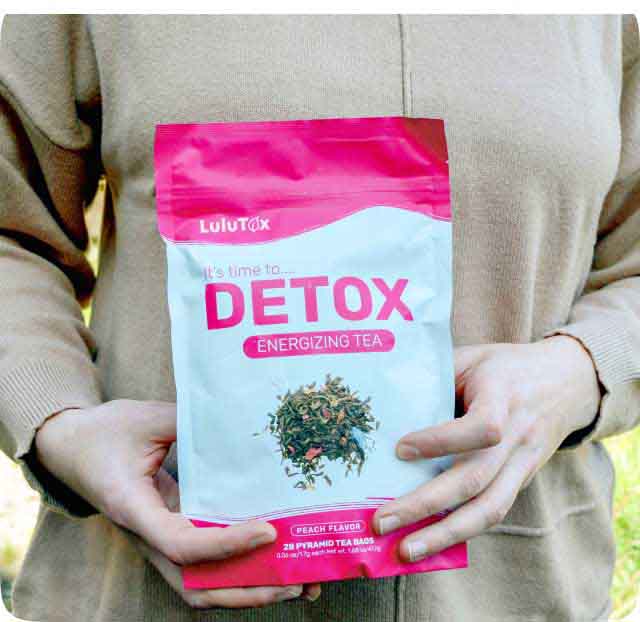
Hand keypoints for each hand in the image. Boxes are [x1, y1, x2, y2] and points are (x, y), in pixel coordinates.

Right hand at [35, 400, 319, 607]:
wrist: (74, 449)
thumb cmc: (106, 432)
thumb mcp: (146, 419)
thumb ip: (189, 421)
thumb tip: (241, 424)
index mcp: (134, 509)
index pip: (182, 544)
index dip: (226, 545)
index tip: (268, 531)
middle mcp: (147, 537)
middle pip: (196, 587)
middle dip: (247, 590)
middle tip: (297, 581)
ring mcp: (159, 542)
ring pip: (202, 586)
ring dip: (248, 590)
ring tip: (297, 583)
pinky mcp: (171, 536)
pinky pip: (204, 567)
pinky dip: (237, 572)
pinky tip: (271, 562)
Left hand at [373, 336, 600, 561]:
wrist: (568, 382)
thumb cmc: (507, 367)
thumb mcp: (472, 358)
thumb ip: (436, 377)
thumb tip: (389, 405)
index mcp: (504, 397)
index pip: (480, 427)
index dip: (440, 441)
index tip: (400, 449)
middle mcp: (518, 436)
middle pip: (475, 480)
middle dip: (425, 505)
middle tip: (381, 521)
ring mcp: (524, 464)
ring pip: (489, 509)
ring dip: (444, 535)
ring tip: (404, 552)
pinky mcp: (523, 481)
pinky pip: (493, 511)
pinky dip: (461, 531)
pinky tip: (430, 542)